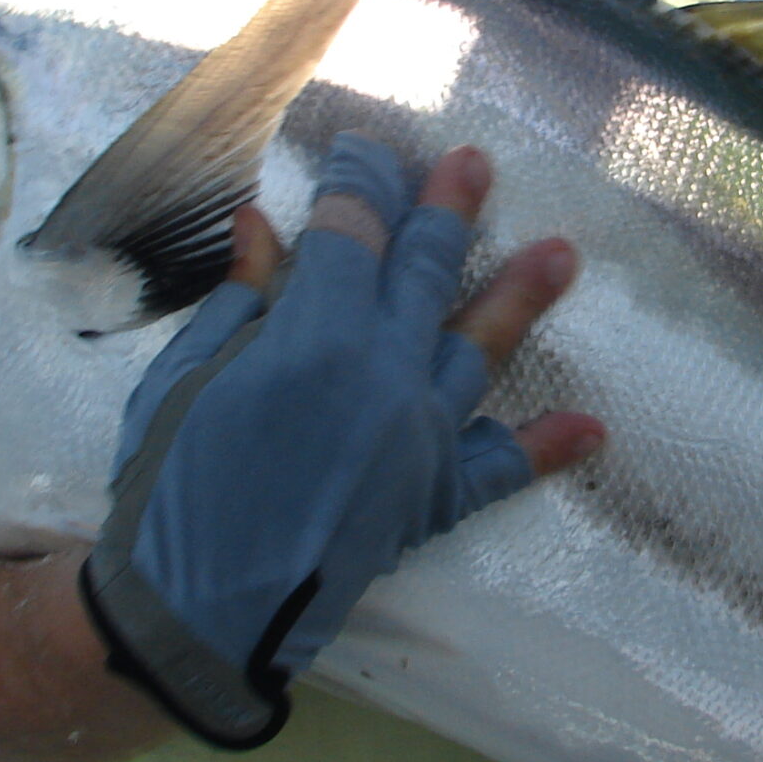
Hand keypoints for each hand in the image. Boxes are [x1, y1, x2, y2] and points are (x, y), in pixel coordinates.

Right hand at [81, 134, 600, 748]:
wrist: (196, 611)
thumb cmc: (170, 487)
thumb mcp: (187, 378)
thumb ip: (238, 302)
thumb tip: (261, 226)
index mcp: (312, 337)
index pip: (349, 236)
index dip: (356, 185)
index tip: (364, 150)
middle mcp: (381, 375)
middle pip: (423, 271)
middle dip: (447, 209)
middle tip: (476, 163)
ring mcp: (418, 437)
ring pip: (478, 348)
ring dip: (520, 297)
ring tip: (562, 252)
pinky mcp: (432, 499)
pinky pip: (498, 469)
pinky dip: (546, 448)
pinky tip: (592, 427)